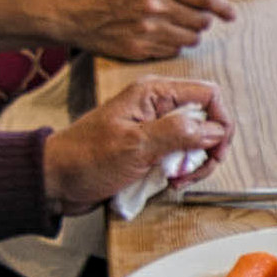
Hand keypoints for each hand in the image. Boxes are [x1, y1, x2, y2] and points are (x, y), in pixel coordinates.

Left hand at [43, 74, 228, 207]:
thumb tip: (214, 129)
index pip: (207, 95)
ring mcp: (154, 129)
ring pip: (196, 142)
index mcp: (153, 94)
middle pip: (206, 120)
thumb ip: (177, 133)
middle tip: (194, 170)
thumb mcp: (135, 145)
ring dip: (194, 164)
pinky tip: (169, 181)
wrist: (57, 181)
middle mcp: (157, 107)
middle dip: (207, 149)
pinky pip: (179, 157)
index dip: (219, 121)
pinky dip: (181, 172)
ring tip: (177, 179)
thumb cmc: (84, 158)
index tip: (216, 149)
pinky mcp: (150, 148)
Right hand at [51, 0, 235, 64]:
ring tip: (174, 25)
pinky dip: (173, 45)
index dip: (223, 7)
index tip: (231, 13)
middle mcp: (154, 5)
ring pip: (191, 39)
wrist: (75, 12)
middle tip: (194, 16)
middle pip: (201, 20)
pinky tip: (160, 36)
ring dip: (190, 34)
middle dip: (203, 19)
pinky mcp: (140, 50)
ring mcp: (147, 30)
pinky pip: (173, 52)